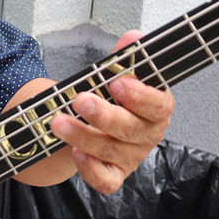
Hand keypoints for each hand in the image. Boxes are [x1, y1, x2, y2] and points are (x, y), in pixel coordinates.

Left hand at [50, 30, 173, 193]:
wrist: (90, 123)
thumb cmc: (110, 97)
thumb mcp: (115, 74)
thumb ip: (123, 58)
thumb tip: (134, 37)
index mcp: (156, 108)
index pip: (159, 106)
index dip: (141, 96)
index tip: (117, 83)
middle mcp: (147, 135)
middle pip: (132, 129)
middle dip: (104, 115)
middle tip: (80, 100)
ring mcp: (131, 157)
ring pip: (111, 151)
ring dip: (83, 135)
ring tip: (58, 121)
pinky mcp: (114, 175)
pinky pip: (106, 181)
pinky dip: (90, 169)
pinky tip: (75, 152)